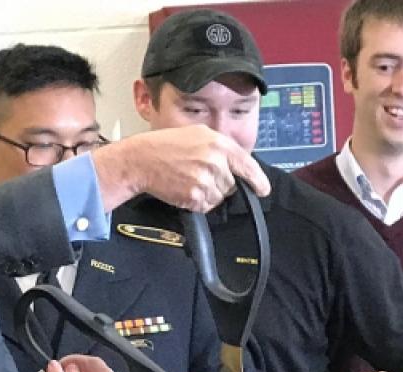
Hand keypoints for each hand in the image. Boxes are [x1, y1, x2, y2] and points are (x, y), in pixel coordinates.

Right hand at [91, 125, 270, 212]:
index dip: (258, 181)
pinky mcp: (194, 197)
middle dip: (220, 184)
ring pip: (219, 197)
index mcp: (219, 144)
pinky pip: (205, 206)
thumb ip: (221, 147)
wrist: (140, 160)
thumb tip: (237, 164)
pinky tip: (183, 189)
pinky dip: (196, 202)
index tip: (262, 189)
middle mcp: (215, 162)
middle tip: (199, 174)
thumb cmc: (165, 145)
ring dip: (207, 194)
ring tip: (188, 180)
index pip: (248, 166)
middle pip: (232, 185)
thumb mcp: (197, 134)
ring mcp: (205, 181)